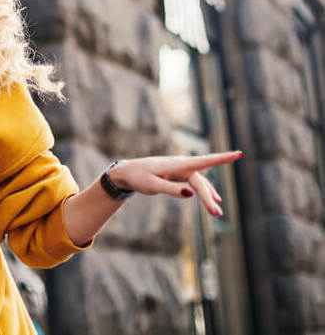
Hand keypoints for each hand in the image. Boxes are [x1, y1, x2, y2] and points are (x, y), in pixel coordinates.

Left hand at [109, 151, 242, 216]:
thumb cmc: (138, 177)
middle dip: (209, 197)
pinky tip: (214, 199)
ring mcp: (181, 170)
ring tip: (217, 213)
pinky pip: (196, 183)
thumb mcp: (152, 186)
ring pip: (199, 183)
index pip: (204, 161)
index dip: (222, 158)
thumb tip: (191, 194)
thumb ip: (171, 189)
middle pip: (200, 182)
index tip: (239, 153)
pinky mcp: (178, 175)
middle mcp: (182, 165)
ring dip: (208, 196)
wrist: (127, 172)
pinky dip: (205, 191)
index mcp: (177, 165)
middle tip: (217, 214)